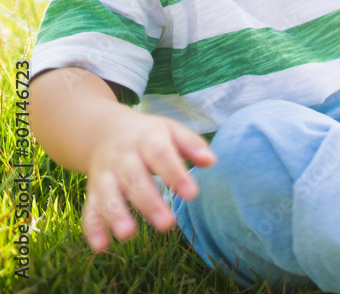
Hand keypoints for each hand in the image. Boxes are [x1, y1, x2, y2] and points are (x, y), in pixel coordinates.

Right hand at [82, 110, 215, 251]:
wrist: (105, 131)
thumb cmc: (149, 135)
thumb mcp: (171, 131)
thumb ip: (191, 144)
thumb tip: (211, 161)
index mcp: (146, 140)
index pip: (161, 155)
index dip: (175, 175)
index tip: (192, 194)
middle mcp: (123, 158)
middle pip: (134, 179)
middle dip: (148, 203)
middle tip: (166, 224)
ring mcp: (105, 175)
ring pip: (108, 196)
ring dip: (116, 216)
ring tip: (128, 235)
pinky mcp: (92, 191)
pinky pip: (90, 210)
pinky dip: (93, 228)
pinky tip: (102, 246)